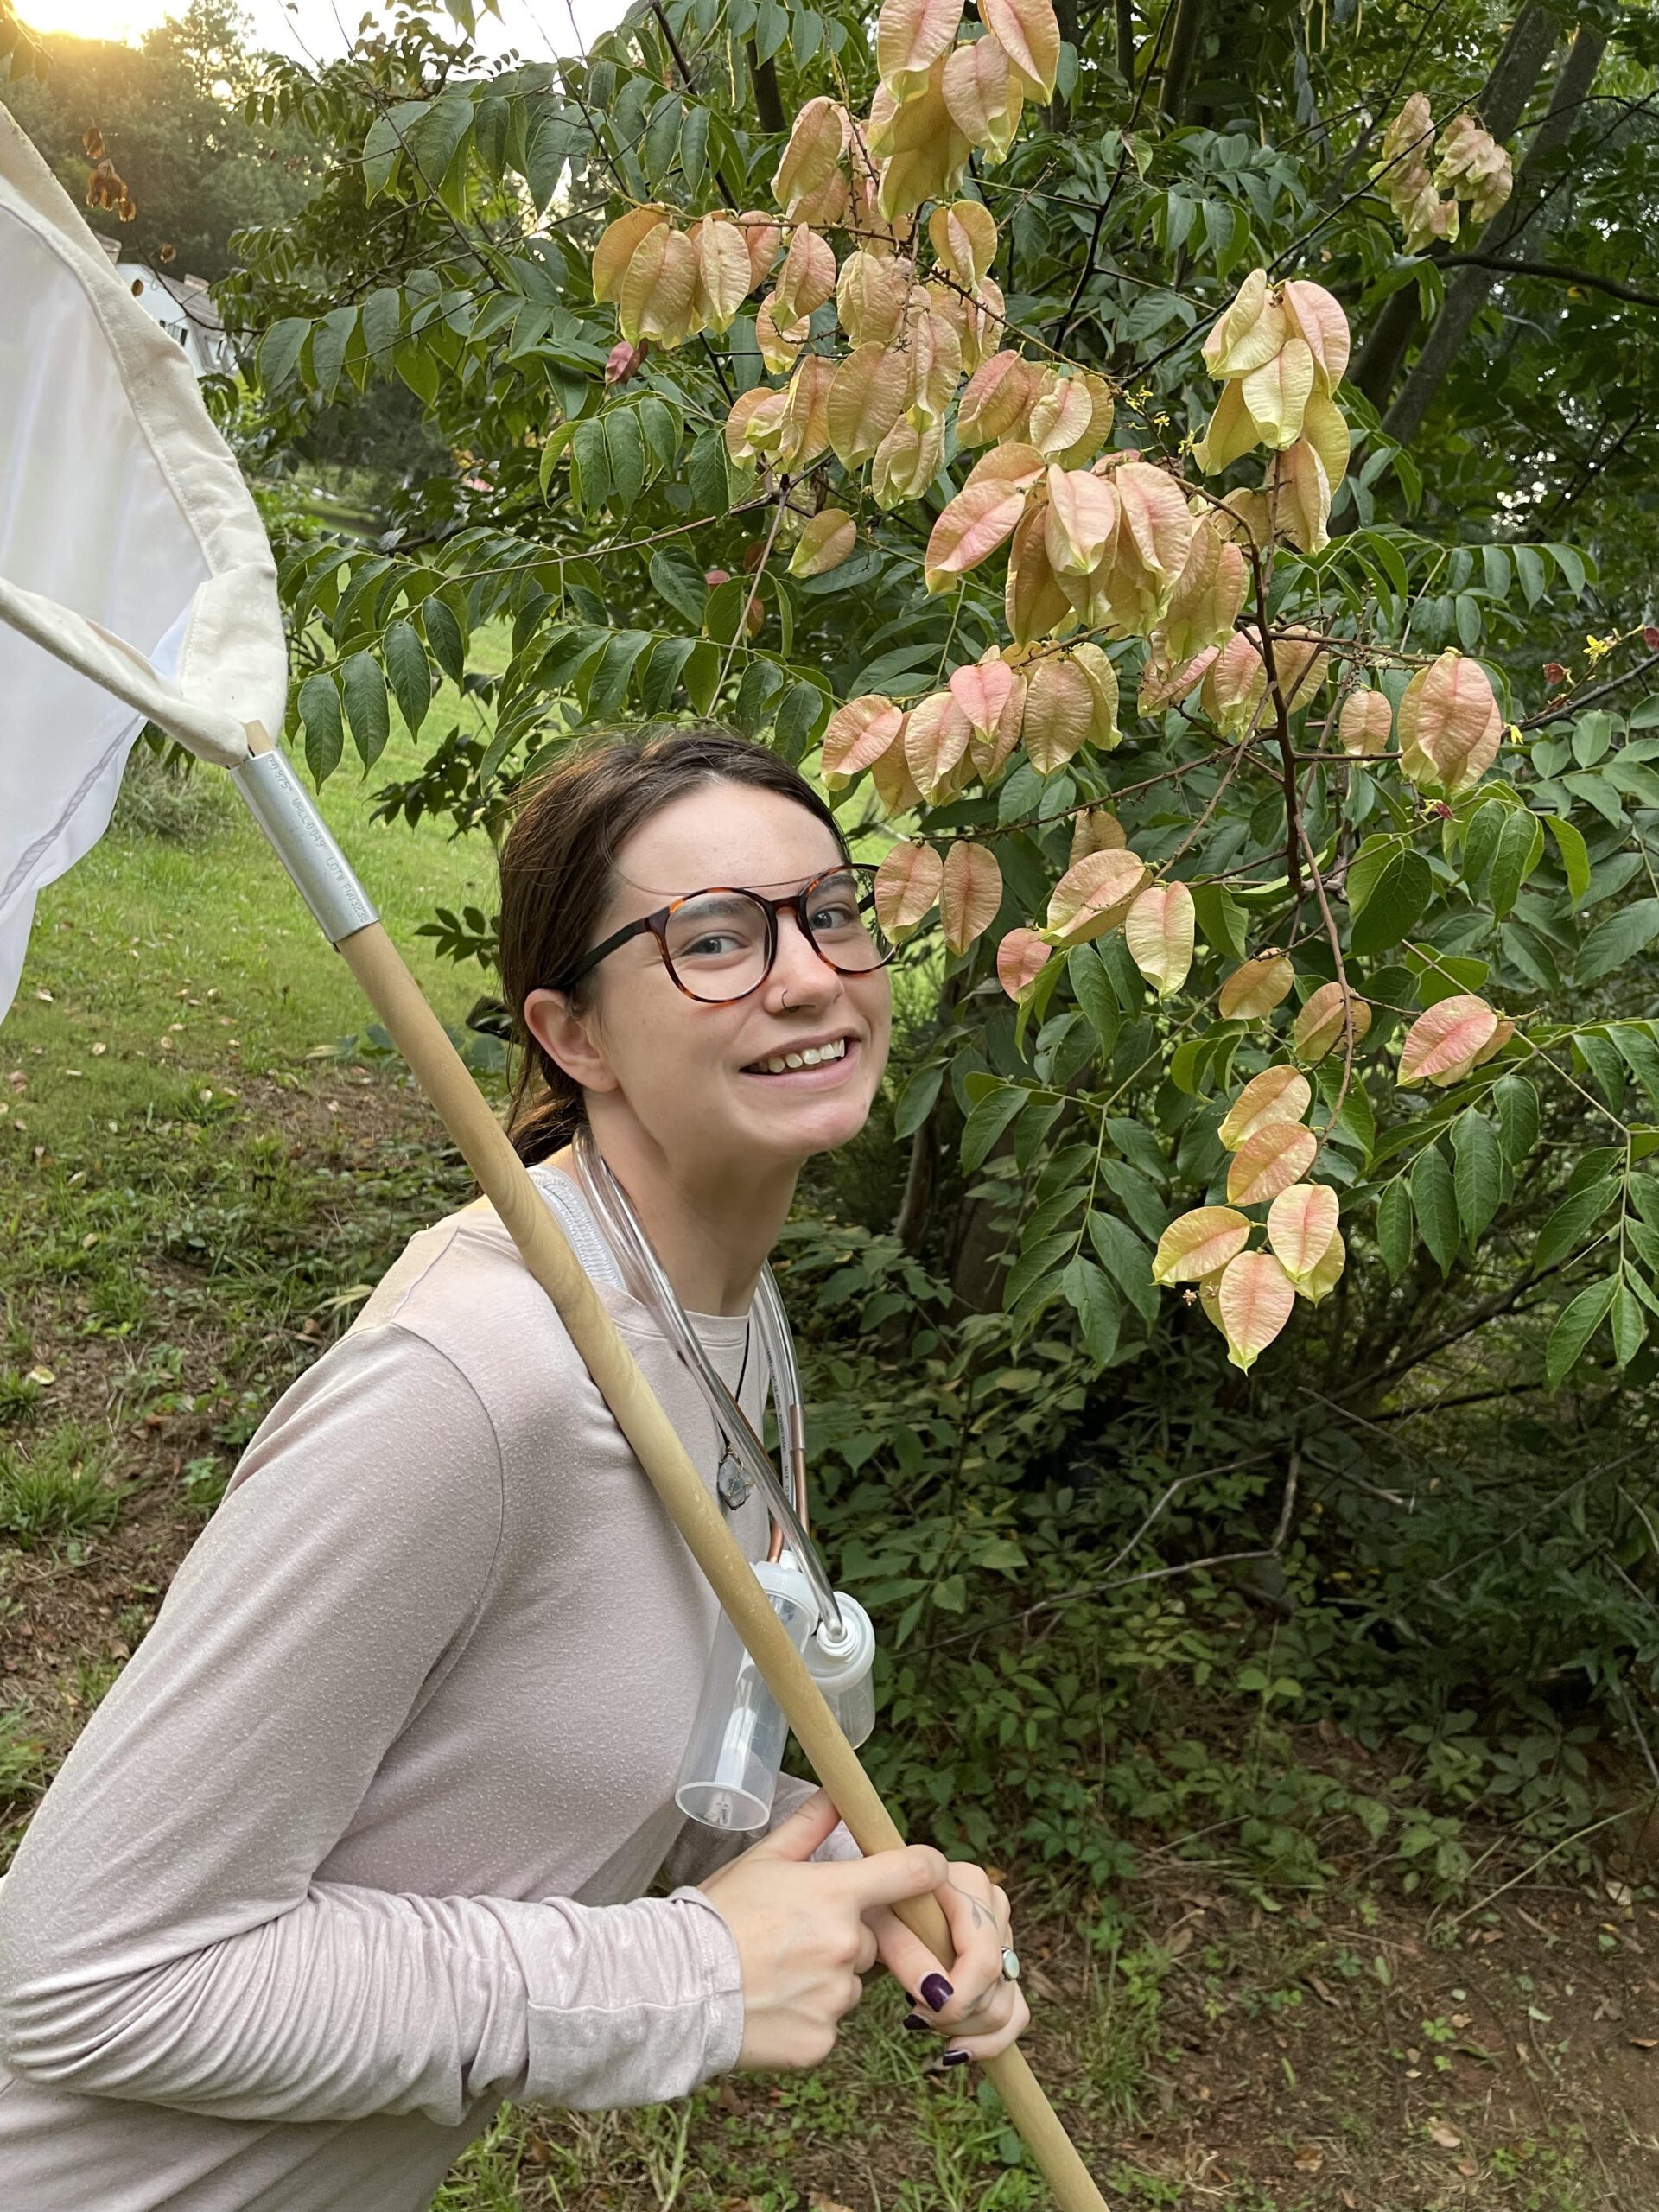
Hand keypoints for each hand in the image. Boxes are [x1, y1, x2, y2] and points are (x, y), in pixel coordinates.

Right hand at [698, 1788, 948, 2070]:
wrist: (675, 1989)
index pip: (911, 1872)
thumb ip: (807, 1827)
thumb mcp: (761, 1861)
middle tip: (794, 1939)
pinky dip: (808, 2016)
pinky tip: (771, 2006)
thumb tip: (835, 1794)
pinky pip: (829, 2023)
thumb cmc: (716, 1915)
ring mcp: (836, 1998)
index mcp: (836, 1895)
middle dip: (843, 1937)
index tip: (927, 1871)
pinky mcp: (822, 2041)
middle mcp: (847, 1946)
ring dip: (826, 1979)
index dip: (924, 1869)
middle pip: (870, 1939)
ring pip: (850, 1984)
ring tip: (775, 1975)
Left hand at [865, 1858, 1030, 2064]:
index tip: (917, 2012)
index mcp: (971, 1885)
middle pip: (995, 1987)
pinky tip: (954, 2047)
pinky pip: (1015, 2015)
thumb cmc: (875, 1905)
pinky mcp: (1005, 1963)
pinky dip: (987, 2040)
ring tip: (923, 2017)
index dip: (957, 1999)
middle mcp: (996, 1905)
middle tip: (914, 2014)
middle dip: (954, 2015)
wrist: (880, 1900)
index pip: (984, 1960)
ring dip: (963, 2028)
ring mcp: (1005, 1934)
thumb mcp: (878, 1922)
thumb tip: (937, 1995)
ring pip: (1004, 2008)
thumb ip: (906, 1952)